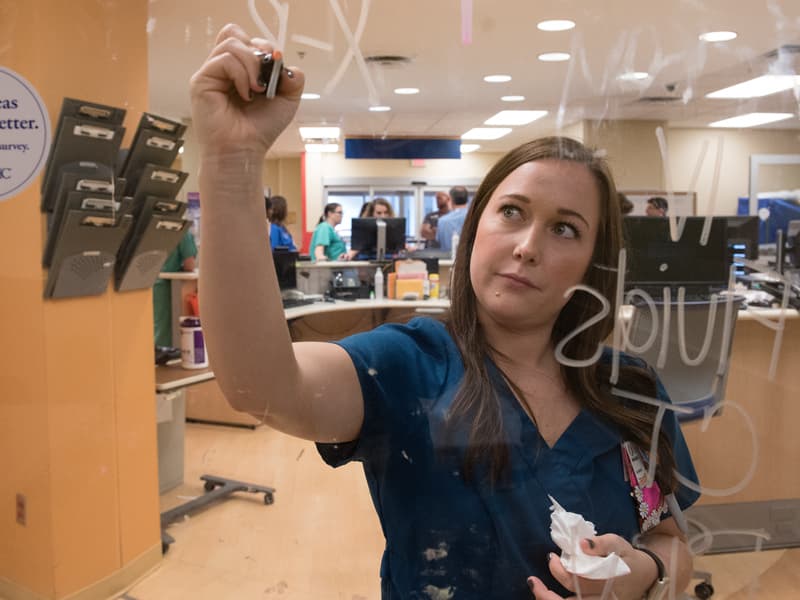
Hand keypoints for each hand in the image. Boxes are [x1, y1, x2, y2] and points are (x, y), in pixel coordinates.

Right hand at [189, 23, 304, 156]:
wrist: (244, 151)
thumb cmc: (260, 129)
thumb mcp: (287, 101)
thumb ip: (293, 78)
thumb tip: (283, 59)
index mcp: (240, 69)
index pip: (248, 40)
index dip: (265, 48)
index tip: (277, 72)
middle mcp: (224, 69)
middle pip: (235, 33)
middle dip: (259, 51)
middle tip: (266, 77)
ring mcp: (211, 73)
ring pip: (231, 43)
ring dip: (252, 64)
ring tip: (257, 89)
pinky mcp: (201, 80)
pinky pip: (224, 60)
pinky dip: (242, 75)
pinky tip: (246, 94)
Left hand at [528, 536, 657, 598]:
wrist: (646, 575)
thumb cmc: (629, 557)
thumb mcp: (619, 544)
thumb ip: (601, 543)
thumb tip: (581, 543)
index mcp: (607, 584)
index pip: (576, 583)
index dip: (559, 571)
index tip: (551, 557)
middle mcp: (603, 599)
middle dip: (546, 595)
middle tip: (532, 581)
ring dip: (550, 599)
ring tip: (535, 586)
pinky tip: (547, 592)